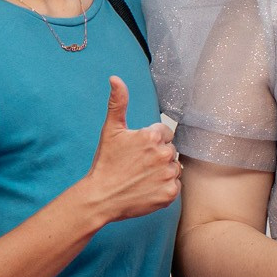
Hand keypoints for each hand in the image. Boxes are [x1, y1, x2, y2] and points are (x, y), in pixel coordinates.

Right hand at [78, 76, 180, 223]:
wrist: (100, 197)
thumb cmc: (106, 163)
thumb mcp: (111, 130)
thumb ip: (118, 103)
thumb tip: (115, 78)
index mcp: (152, 136)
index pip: (165, 133)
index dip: (151, 141)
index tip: (138, 151)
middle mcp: (164, 154)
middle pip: (170, 150)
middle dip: (158, 155)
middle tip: (138, 165)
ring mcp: (168, 175)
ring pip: (174, 168)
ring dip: (163, 171)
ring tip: (142, 176)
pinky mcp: (169, 193)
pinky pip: (175, 186)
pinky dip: (164, 187)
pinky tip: (148, 188)